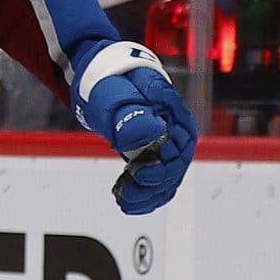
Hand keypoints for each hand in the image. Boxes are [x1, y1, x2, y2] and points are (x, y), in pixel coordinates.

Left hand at [74, 44, 196, 214]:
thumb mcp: (115, 92)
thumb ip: (131, 113)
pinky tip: (128, 203)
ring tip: (123, 201)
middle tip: (125, 195)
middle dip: (151, 186)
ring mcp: (167, 143)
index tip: (139, 175)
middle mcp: (177, 131)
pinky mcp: (154, 153)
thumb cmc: (109, 79)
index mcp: (174, 114)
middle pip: (174, 168)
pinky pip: (157, 179)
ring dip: (147, 194)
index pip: (178, 149)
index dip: (161, 167)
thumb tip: (148, 133)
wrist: (102, 76)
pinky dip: (145, 194)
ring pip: (166, 178)